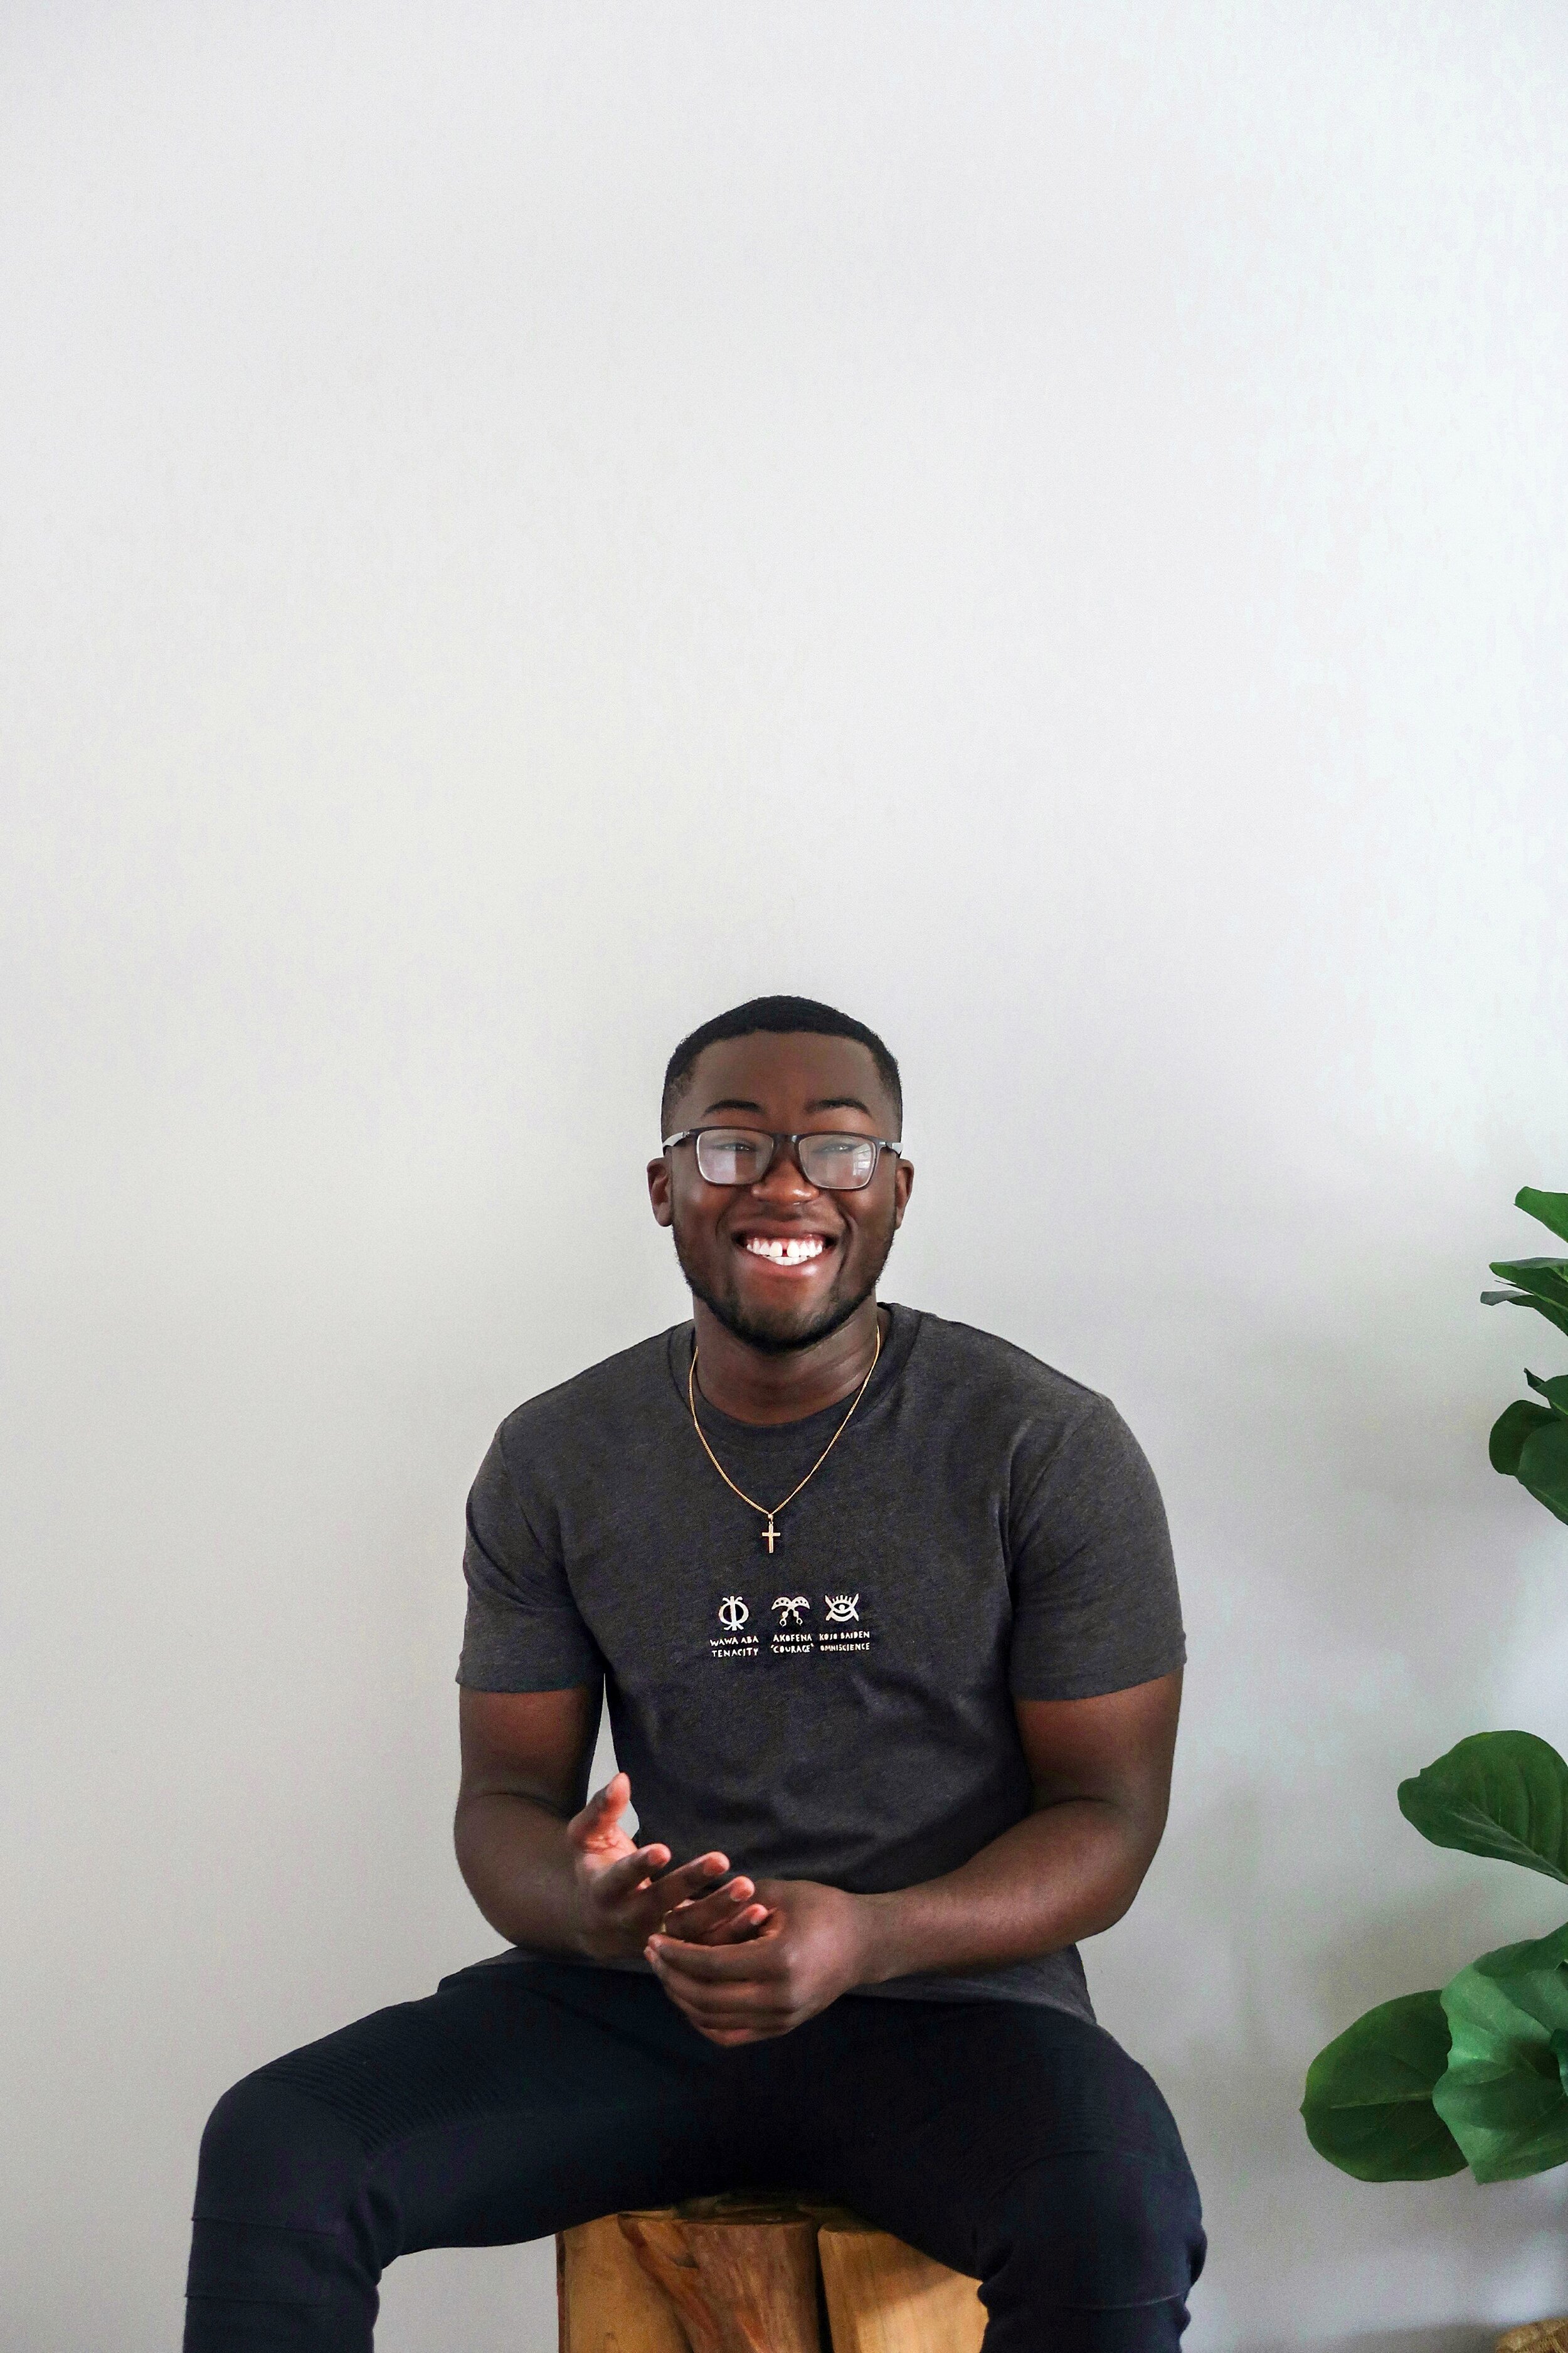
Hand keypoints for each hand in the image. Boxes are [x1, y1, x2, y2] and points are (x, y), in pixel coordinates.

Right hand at [566, 1773, 761, 1961]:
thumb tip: (621, 1779)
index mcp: (604, 1891)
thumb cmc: (594, 1867)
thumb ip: (602, 1809)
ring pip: (688, 1931)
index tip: (663, 1849)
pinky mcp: (678, 1948)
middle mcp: (629, 1919)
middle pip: (660, 1905)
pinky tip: (759, 1912)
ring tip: (747, 1888)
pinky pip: (707, 1945)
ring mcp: (655, 1938)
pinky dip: (733, 1932)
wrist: (593, 1923)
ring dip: (719, 1911)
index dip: (640, 1866)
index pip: (621, 1879)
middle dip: (689, 1883)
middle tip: (721, 1859)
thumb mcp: (585, 1837)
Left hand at [645, 1879, 871, 2044]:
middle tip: (652, 1954)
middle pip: (705, 1998)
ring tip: (665, 1971)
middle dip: (672, 1976)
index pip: (710, 1965)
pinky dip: (703, 2020)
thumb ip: (726, 1905)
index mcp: (778, 1961)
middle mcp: (779, 1999)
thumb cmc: (820, 1908)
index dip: (676, 1954)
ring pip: (713, 2021)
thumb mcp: (774, 1894)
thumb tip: (677, 1914)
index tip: (654, 1937)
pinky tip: (688, 1996)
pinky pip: (730, 2035)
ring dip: (682, 1998)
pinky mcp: (781, 2028)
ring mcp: (781, 2020)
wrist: (863, 1944)